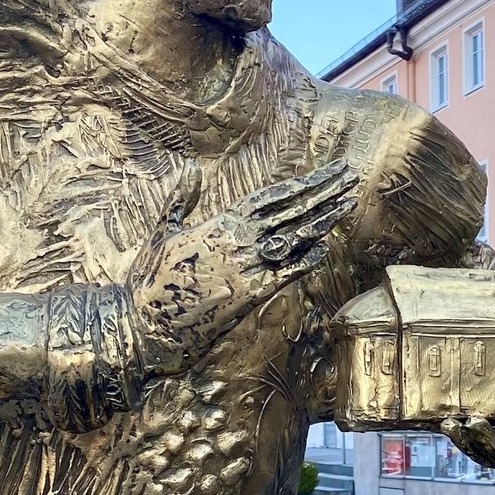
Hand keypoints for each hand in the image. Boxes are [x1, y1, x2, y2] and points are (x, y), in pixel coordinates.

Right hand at [132, 160, 357, 372]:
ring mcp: (245, 268)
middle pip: (290, 211)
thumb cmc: (150, 278)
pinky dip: (305, 261)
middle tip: (349, 176)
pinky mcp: (247, 296)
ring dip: (323, 220)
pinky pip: (283, 275)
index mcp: (219, 222)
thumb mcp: (162, 231)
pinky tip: (325, 248)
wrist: (145, 322)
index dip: (301, 183)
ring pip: (293, 238)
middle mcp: (237, 241)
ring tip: (347, 203)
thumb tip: (192, 172)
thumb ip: (181, 200)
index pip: (271, 197)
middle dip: (322, 192)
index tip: (325, 171)